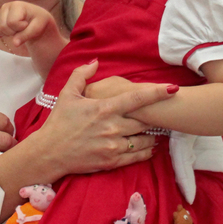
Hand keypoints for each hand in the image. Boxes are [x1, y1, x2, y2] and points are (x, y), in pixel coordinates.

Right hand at [0, 1, 54, 48]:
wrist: (35, 20)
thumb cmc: (38, 22)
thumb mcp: (37, 28)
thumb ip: (26, 35)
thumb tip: (15, 43)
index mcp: (16, 5)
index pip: (12, 22)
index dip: (20, 28)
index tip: (27, 24)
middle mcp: (6, 6)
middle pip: (3, 27)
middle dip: (14, 32)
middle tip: (22, 28)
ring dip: (8, 33)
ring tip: (17, 28)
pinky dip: (0, 34)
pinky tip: (9, 31)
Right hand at [31, 60, 176, 181]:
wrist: (49, 153)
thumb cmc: (58, 122)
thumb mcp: (67, 94)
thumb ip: (82, 75)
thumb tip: (96, 61)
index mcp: (104, 108)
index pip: (137, 98)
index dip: (157, 93)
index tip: (173, 88)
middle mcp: (112, 127)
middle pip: (145, 121)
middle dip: (156, 118)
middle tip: (165, 114)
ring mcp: (113, 146)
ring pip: (144, 140)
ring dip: (153, 136)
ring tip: (158, 132)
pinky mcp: (111, 161)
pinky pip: (136, 157)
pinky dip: (146, 152)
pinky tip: (150, 148)